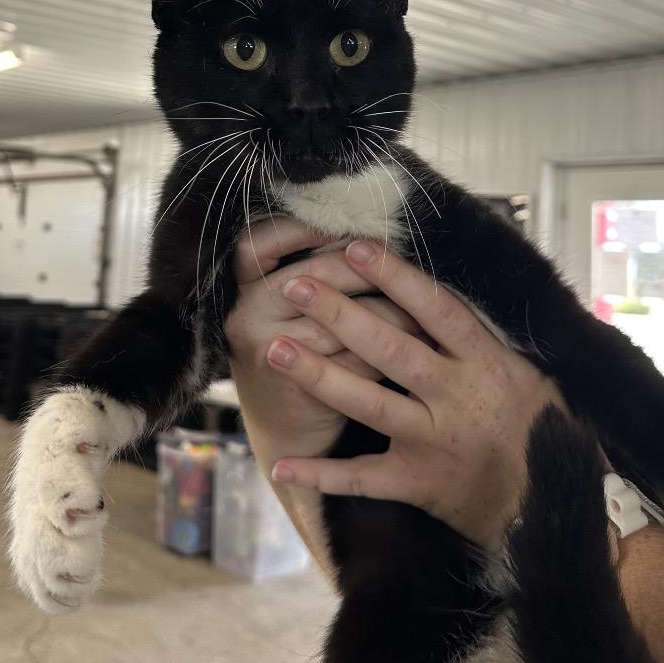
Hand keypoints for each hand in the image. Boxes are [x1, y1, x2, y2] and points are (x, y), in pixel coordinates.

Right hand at [225, 219, 423, 464]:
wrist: (287, 437)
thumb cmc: (299, 359)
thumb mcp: (286, 313)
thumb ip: (311, 274)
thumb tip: (368, 235)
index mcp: (241, 289)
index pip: (257, 243)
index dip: (300, 229)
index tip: (346, 225)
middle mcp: (245, 316)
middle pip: (312, 276)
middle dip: (365, 271)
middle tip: (403, 266)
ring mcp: (266, 351)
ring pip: (340, 320)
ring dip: (390, 314)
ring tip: (422, 309)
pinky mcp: (296, 387)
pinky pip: (354, 360)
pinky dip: (390, 353)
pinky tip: (418, 345)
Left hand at [264, 240, 564, 550]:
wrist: (550, 504)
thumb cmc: (533, 426)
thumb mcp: (523, 371)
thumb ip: (481, 336)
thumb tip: (440, 284)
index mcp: (485, 361)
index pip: (436, 309)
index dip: (396, 277)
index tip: (355, 247)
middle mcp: (457, 396)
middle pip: (391, 348)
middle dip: (340, 315)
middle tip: (296, 286)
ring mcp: (434, 440)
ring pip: (369, 402)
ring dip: (318, 375)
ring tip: (275, 349)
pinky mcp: (417, 482)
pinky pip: (362, 478)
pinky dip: (322, 473)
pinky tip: (279, 464)